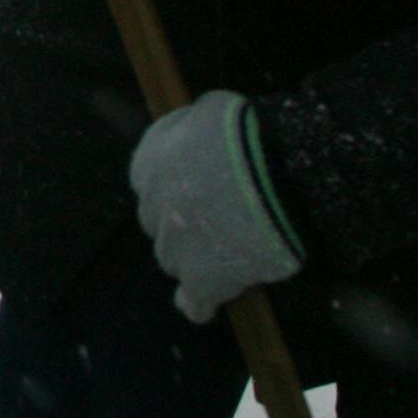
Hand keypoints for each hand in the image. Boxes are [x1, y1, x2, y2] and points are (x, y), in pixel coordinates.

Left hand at [130, 91, 305, 323]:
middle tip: (216, 221)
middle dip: (180, 222)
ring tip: (223, 255)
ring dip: (192, 257)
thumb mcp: (206, 112)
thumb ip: (191, 131)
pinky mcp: (203, 279)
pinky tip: (203, 305)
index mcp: (148, 165)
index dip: (172, 188)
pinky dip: (198, 303)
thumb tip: (197, 137)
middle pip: (159, 223)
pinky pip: (194, 300)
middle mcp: (152, 206)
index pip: (147, 182)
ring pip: (174, 259)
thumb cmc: (243, 131)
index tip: (194, 191)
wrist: (270, 170)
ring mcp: (175, 246)